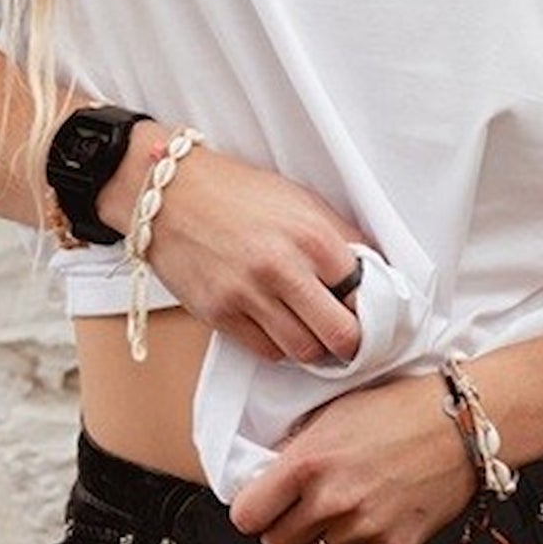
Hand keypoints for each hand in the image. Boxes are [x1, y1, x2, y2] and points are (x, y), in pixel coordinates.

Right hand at [125, 138, 368, 365]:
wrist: (171, 193)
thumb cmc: (237, 192)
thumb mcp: (299, 199)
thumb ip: (337, 236)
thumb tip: (371, 271)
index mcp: (311, 234)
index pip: (364, 291)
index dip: (370, 303)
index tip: (367, 308)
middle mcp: (283, 267)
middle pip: (341, 334)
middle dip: (350, 340)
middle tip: (347, 334)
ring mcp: (249, 294)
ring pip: (305, 350)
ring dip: (314, 346)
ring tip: (312, 329)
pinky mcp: (220, 314)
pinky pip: (266, 351)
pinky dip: (279, 345)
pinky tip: (278, 325)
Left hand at [228, 372, 475, 543]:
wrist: (462, 423)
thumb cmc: (399, 407)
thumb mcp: (335, 412)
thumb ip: (297, 449)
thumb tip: (266, 476)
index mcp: (309, 463)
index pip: (247, 516)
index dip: (252, 509)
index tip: (261, 501)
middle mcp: (332, 502)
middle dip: (284, 524)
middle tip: (302, 501)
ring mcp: (363, 529)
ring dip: (322, 534)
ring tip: (346, 499)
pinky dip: (358, 539)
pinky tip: (375, 506)